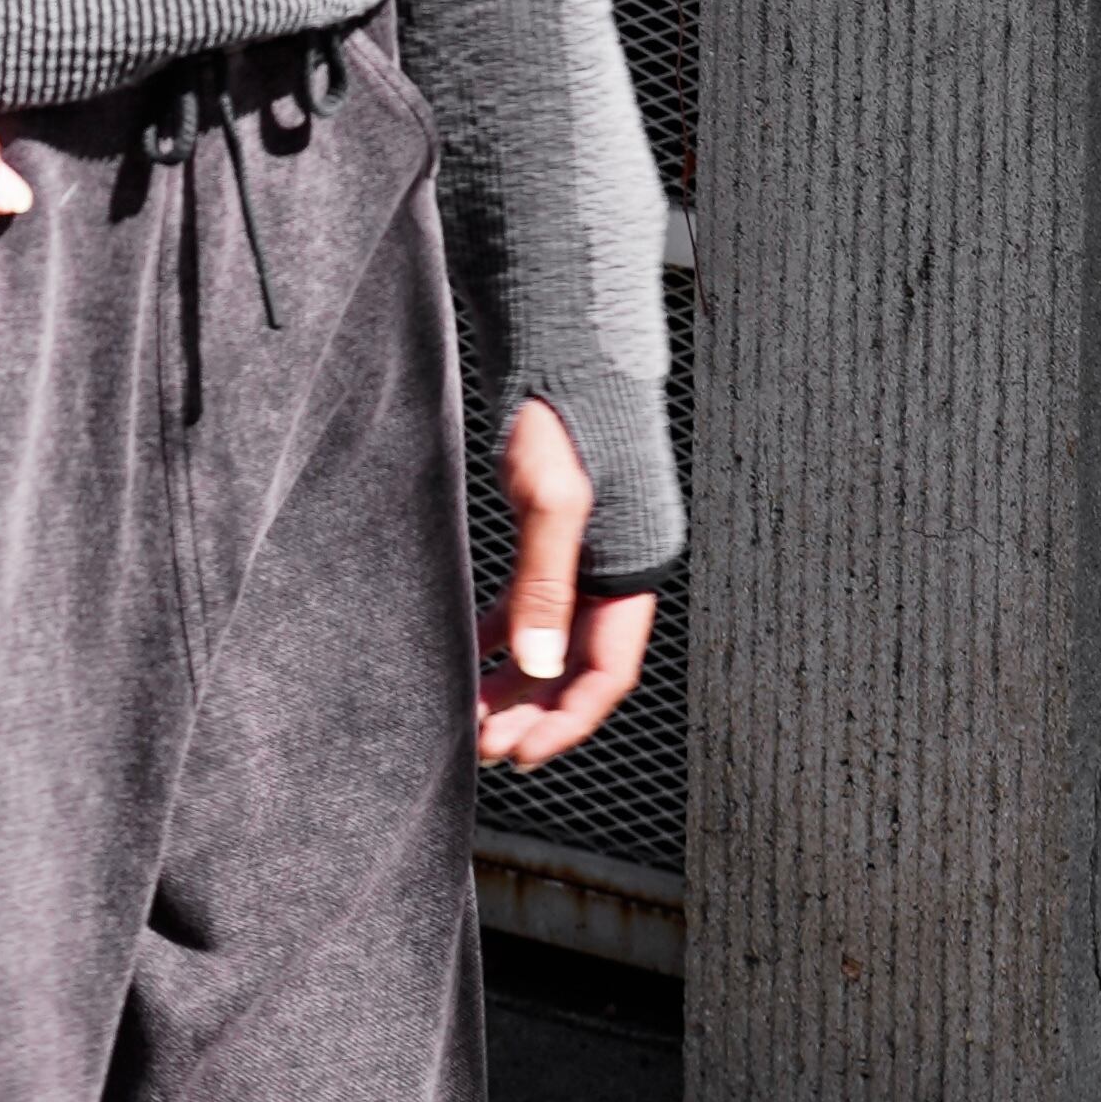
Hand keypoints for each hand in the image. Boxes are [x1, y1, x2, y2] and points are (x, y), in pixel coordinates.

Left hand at [477, 397, 654, 767]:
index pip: (607, 674)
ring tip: (470, 715)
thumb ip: (544, 585)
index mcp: (631, 571)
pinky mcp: (551, 541)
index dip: (566, 721)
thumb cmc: (565, 411)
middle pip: (576, 671)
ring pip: (550, 647)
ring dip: (514, 686)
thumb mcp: (554, 500)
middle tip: (482, 744)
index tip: (520, 753)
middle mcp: (612, 573)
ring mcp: (583, 559)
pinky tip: (468, 659)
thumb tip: (533, 664)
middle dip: (534, 714)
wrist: (557, 347)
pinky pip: (530, 611)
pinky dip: (501, 640)